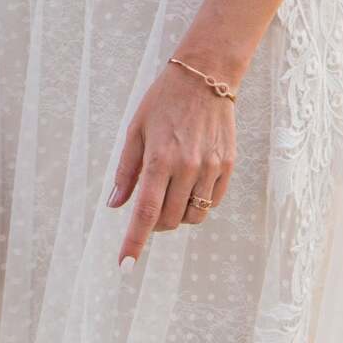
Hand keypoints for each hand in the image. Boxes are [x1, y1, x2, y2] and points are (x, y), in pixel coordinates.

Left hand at [109, 61, 237, 265]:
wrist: (206, 77)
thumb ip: (126, 171)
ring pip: (193, 216)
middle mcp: (187, 167)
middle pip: (169, 219)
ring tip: (171, 194)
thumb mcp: (135, 130)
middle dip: (155, 223)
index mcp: (159, 158)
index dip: (134, 242)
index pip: (145, 211)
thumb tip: (114, 205)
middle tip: (150, 206)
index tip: (125, 266)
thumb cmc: (163, 101)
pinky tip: (190, 185)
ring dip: (178, 216)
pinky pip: (213, 202)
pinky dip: (198, 203)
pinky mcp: (228, 166)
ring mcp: (211, 168)